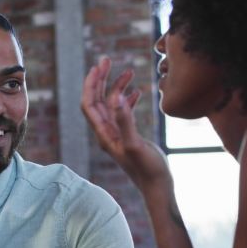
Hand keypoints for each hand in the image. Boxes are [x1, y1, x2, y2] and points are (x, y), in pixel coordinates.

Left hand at [81, 57, 170, 188]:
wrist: (157, 187)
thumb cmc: (147, 170)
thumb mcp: (135, 144)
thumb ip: (125, 122)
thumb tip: (116, 99)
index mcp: (104, 134)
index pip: (89, 104)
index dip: (91, 84)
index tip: (98, 66)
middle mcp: (107, 133)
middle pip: (97, 101)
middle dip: (100, 80)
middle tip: (107, 60)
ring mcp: (117, 134)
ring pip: (111, 105)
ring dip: (117, 87)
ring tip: (129, 71)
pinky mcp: (128, 136)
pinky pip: (123, 114)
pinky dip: (128, 100)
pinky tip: (137, 91)